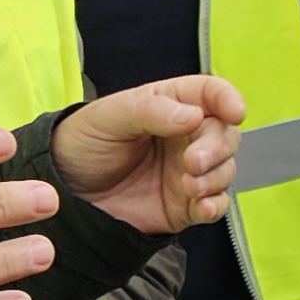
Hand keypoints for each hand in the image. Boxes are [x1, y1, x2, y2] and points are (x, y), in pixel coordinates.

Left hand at [54, 76, 242, 235]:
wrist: (65, 192)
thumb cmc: (84, 143)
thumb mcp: (109, 117)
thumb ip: (150, 112)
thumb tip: (194, 116)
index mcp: (171, 105)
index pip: (211, 93)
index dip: (228, 99)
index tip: (235, 112)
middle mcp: (186, 136)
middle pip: (225, 134)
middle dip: (218, 148)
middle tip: (194, 162)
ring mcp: (188, 171)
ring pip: (225, 170)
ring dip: (215, 178)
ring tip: (189, 186)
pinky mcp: (186, 204)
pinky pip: (215, 204)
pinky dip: (216, 206)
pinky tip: (202, 206)